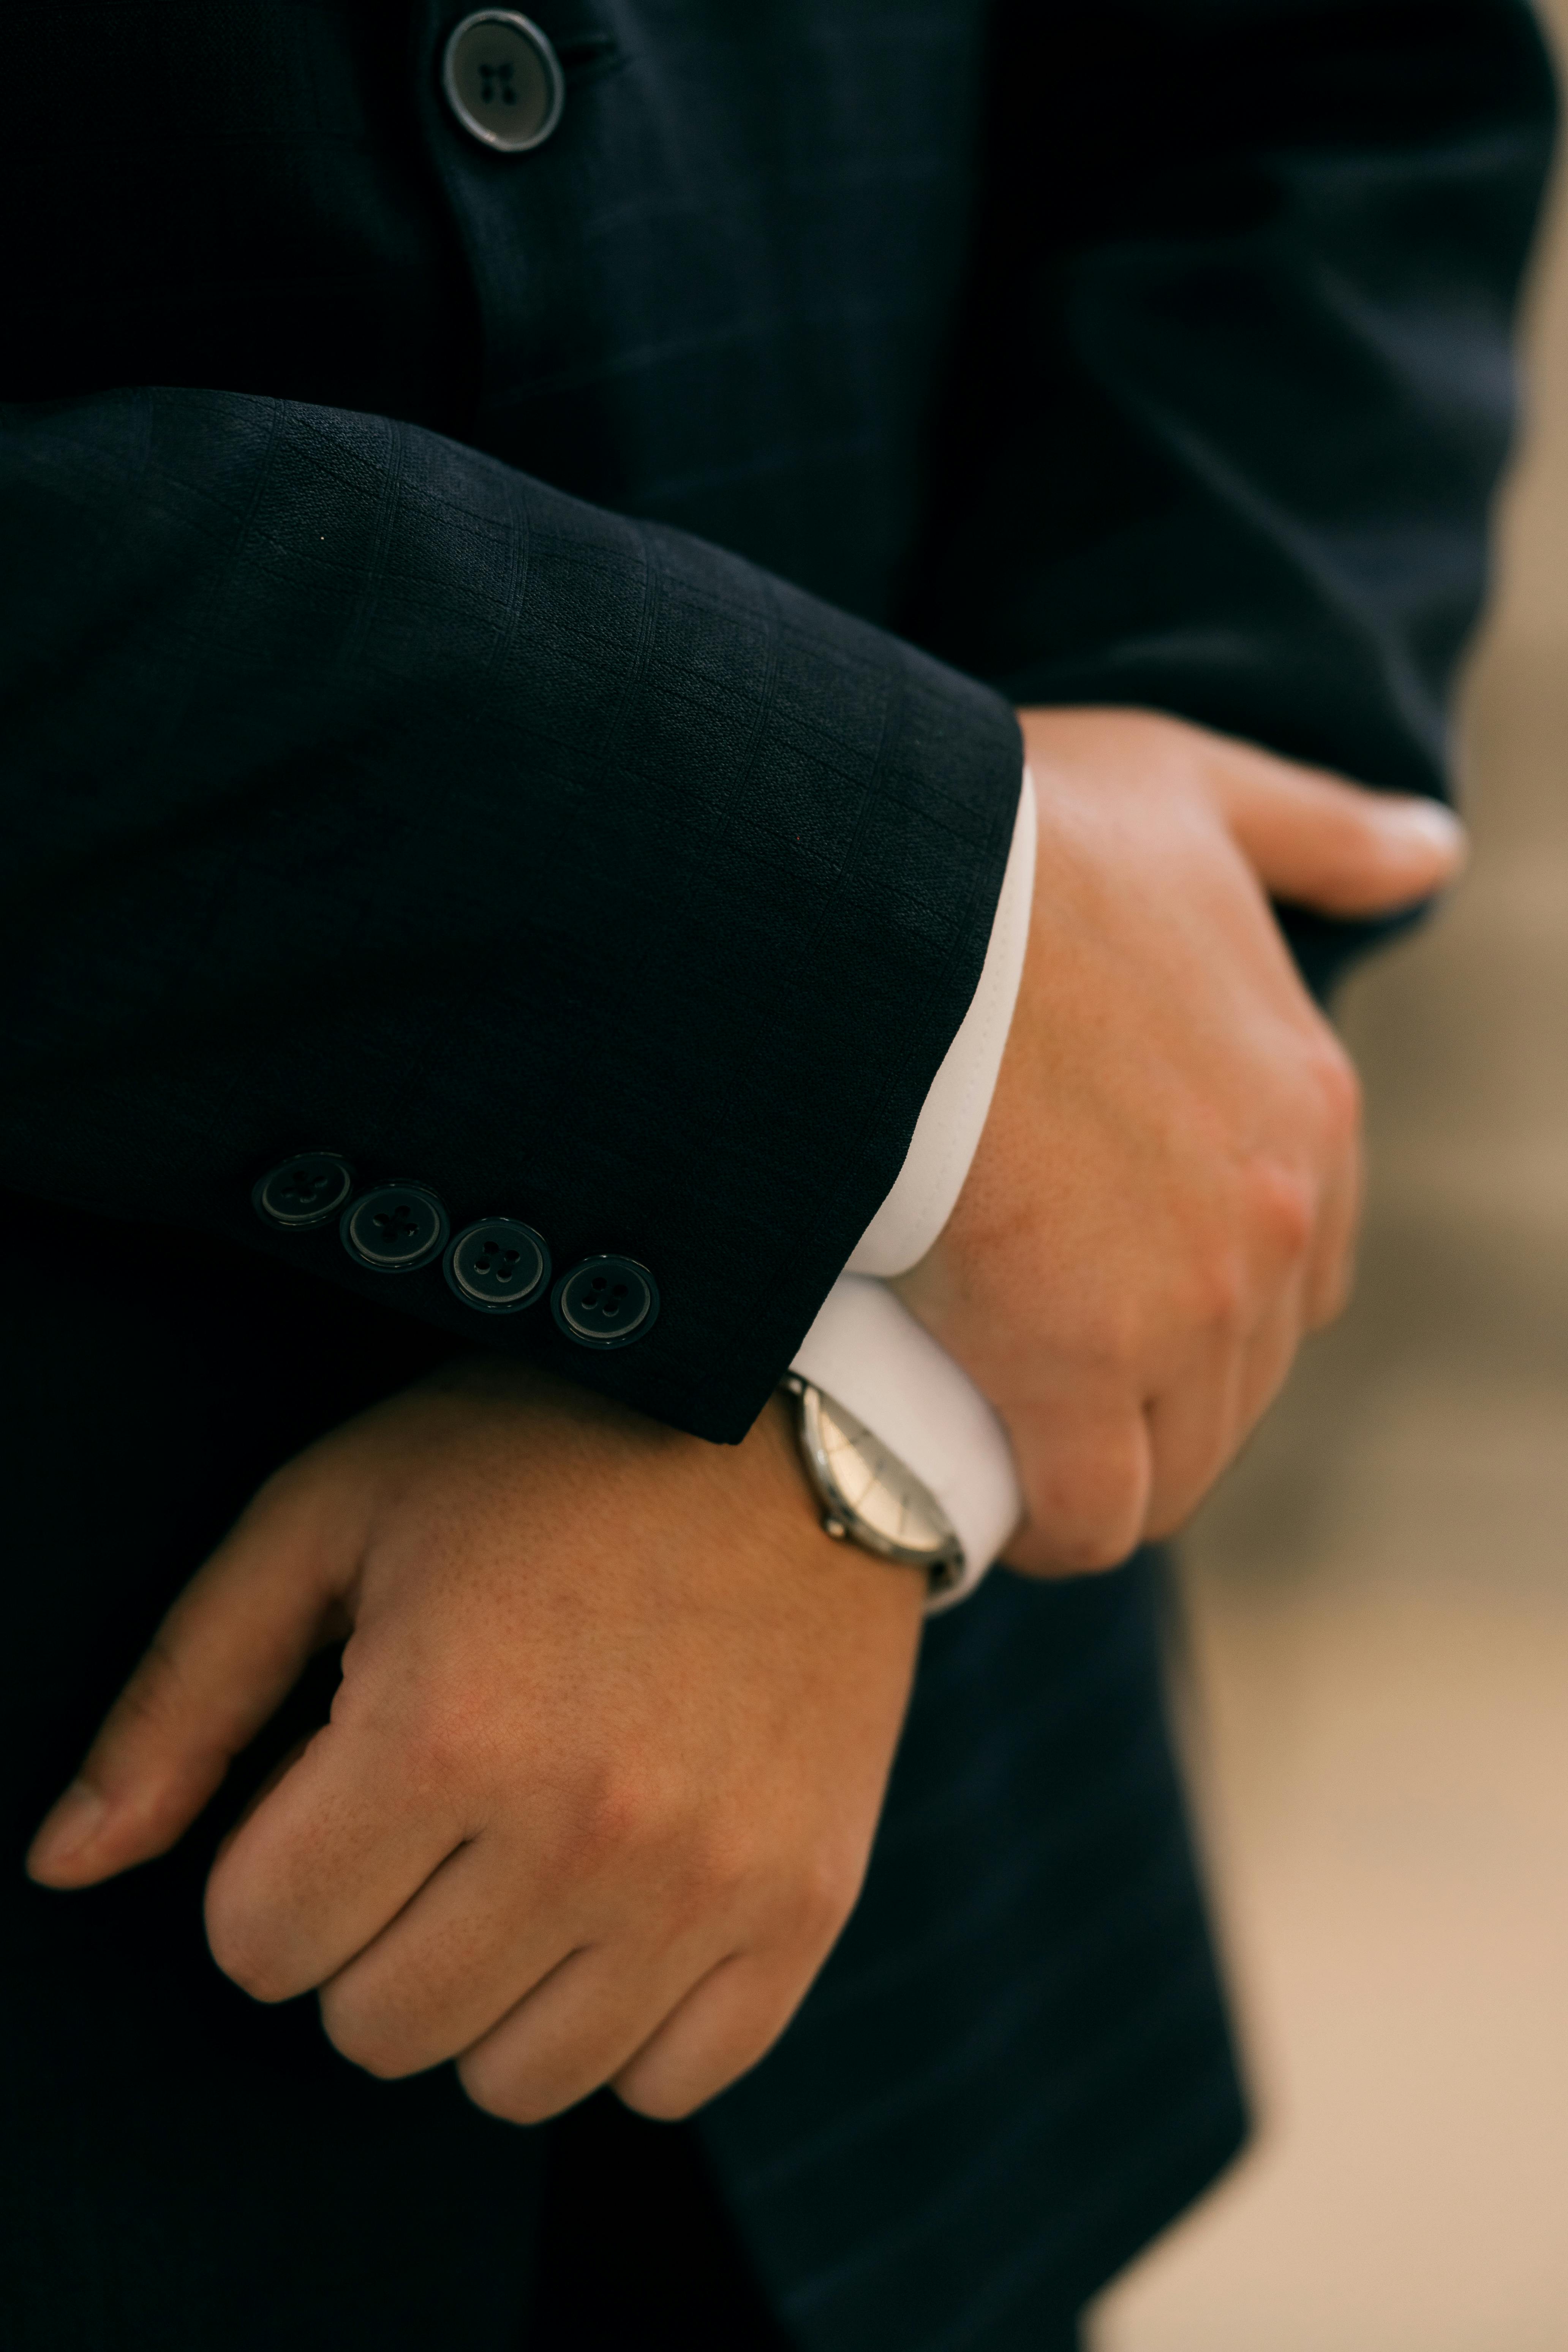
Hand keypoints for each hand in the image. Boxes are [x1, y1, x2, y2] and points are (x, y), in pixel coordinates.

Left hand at [26, 1363, 924, 2120]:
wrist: (788, 1419)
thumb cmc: (535, 1451)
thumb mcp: (329, 1516)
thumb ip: (182, 1698)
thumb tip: (62, 1866)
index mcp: (441, 1730)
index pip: (259, 1945)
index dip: (265, 1870)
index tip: (327, 1785)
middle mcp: (583, 1829)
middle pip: (378, 2029)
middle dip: (365, 1933)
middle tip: (427, 1814)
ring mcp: (710, 1879)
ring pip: (516, 2082)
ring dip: (488, 1992)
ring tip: (521, 1854)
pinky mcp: (806, 1905)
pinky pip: (670, 2082)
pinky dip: (625, 2023)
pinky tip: (622, 1900)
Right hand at [896, 706, 1466, 1574]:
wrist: (889, 895)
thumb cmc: (1016, 835)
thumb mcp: (1194, 795)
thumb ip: (1318, 833)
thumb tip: (1434, 850)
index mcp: (1306, 1106)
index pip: (1296, 1275)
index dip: (1205, 1302)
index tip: (1110, 1299)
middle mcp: (1273, 1219)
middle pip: (1236, 1381)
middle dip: (1150, 1396)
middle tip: (1035, 1380)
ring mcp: (1183, 1306)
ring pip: (1171, 1461)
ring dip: (1103, 1471)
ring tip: (1001, 1447)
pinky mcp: (1070, 1369)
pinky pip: (1087, 1510)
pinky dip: (1049, 1524)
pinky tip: (991, 1507)